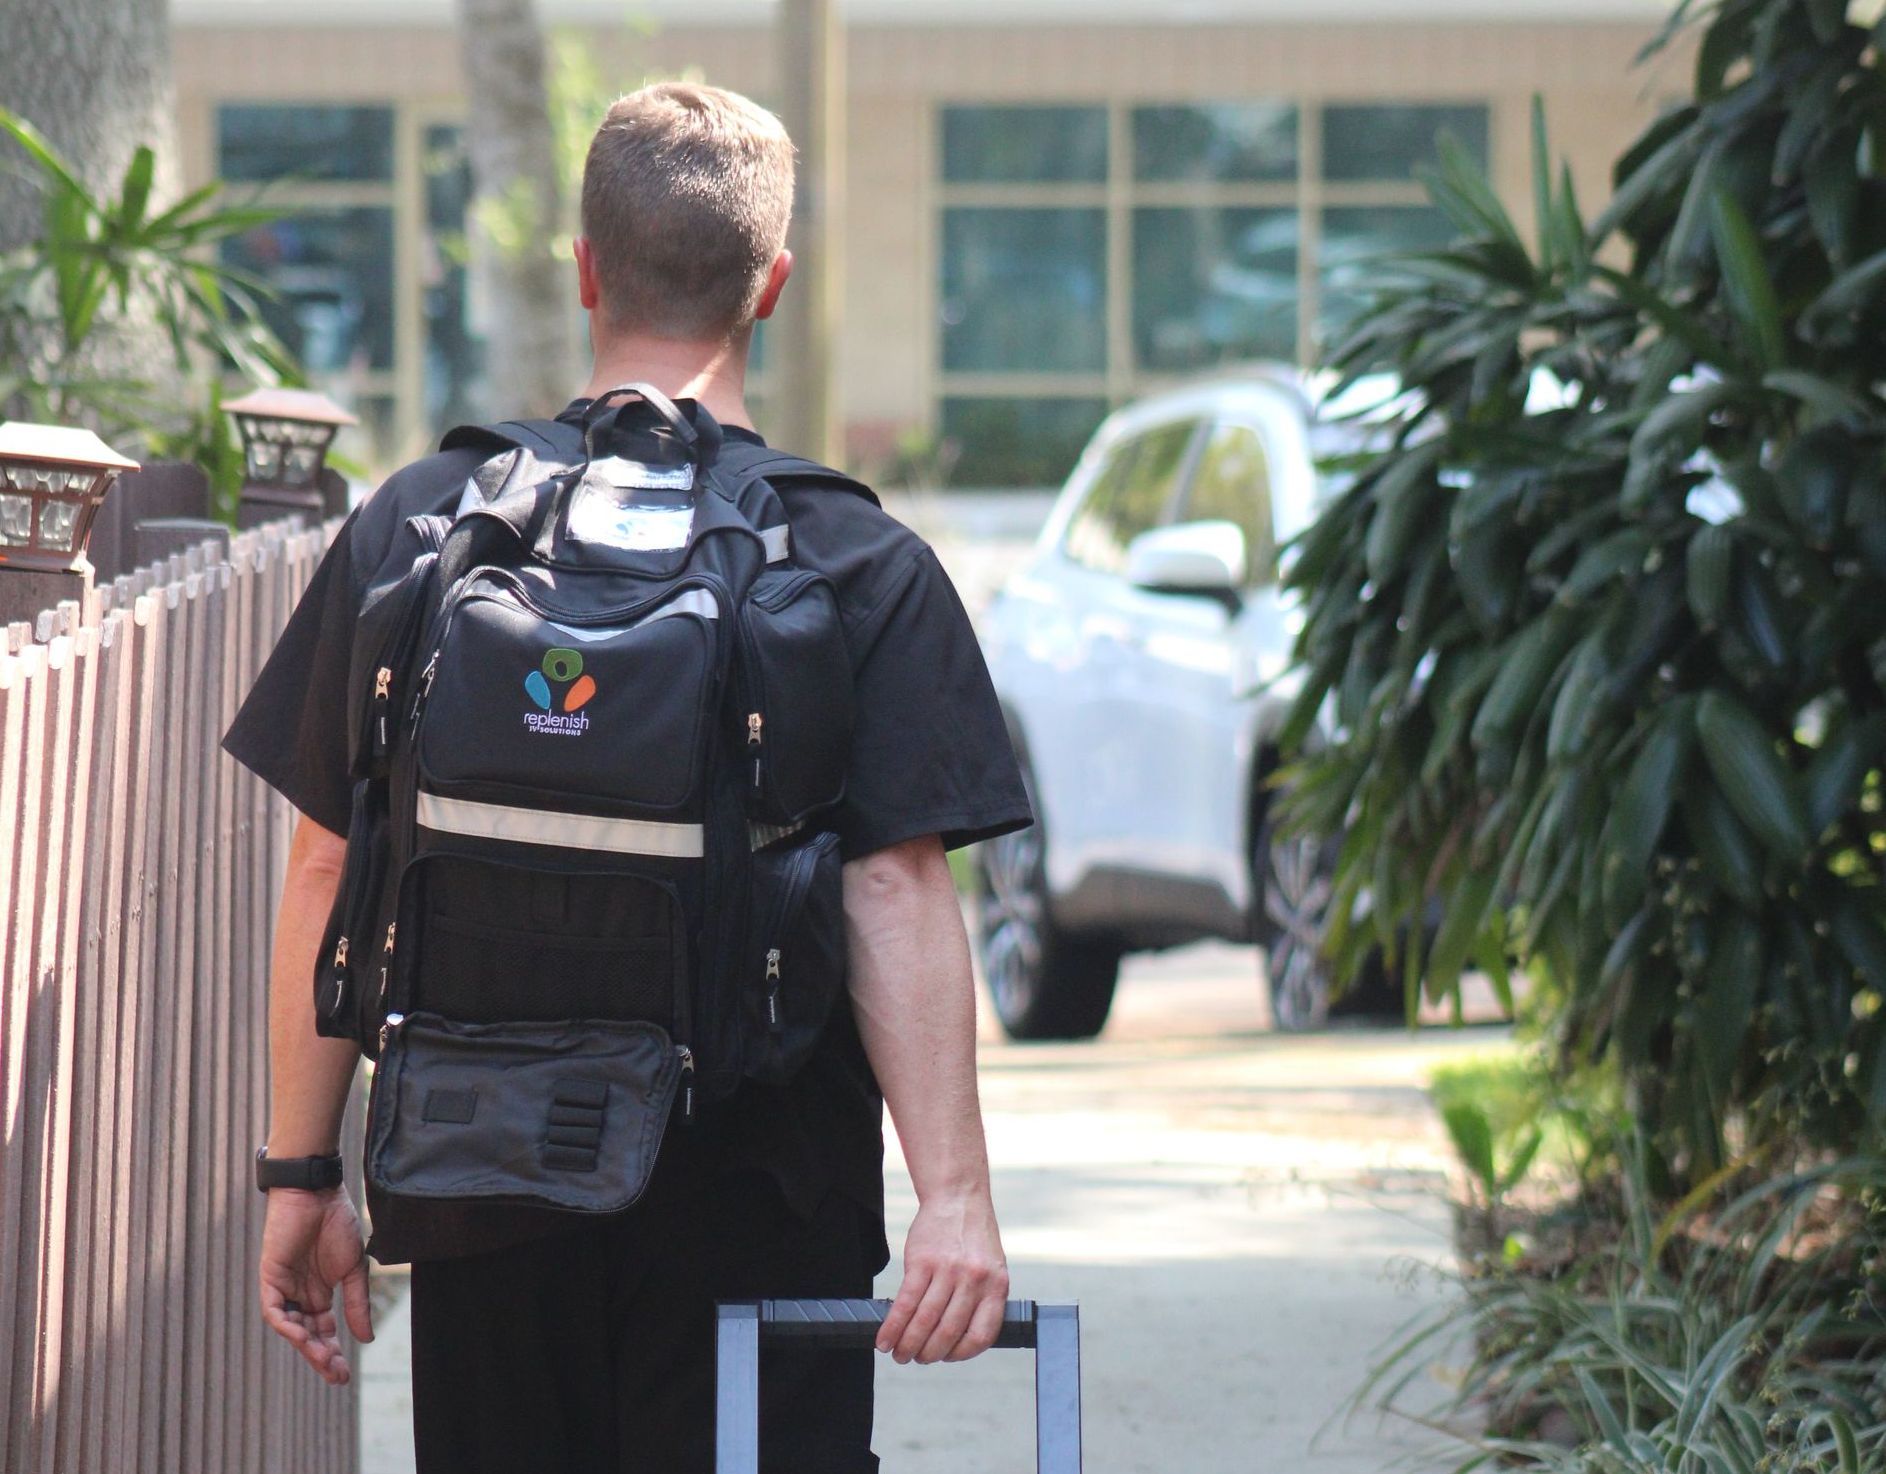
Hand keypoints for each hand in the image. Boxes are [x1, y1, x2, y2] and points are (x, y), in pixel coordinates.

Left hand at [259, 1187, 373, 1384]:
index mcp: (320, 1293)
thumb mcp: (354, 1268)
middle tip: (336, 1376)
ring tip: (324, 1359)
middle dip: (320, 1357)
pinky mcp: (271, 1279)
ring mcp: (284, 1288)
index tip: (344, 1375)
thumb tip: (366, 1338)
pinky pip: (275, 1311)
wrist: (318, 1193)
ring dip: (306, 1346)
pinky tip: (303, 1336)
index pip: (323, 1332)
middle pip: (308, 1335)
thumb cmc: (337, 1223)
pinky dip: (287, 1325)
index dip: (332, 1353)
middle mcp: (300, 1296)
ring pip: (292, 1328)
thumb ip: (357, 1303)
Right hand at [877, 1189, 1008, 1363]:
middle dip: (929, 1354)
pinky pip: (905, 1303)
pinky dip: (892, 1326)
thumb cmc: (973, 1237)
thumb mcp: (991, 1268)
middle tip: (916, 1359)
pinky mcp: (922, 1262)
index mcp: (996, 1286)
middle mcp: (974, 1281)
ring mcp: (948, 1271)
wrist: (958, 1197)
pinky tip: (884, 1339)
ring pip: (924, 1321)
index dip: (961, 1354)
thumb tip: (957, 1338)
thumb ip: (980, 1299)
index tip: (947, 1357)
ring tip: (899, 1355)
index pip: (981, 1335)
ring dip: (908, 1345)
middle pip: (948, 1332)